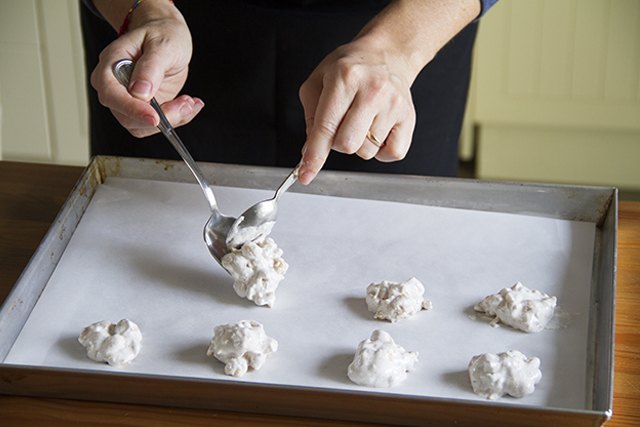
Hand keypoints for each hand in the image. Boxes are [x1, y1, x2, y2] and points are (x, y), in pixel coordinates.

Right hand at [89, 6, 202, 136]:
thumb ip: (151, 67)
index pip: (111, 95)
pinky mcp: (145, 108)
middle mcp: (115, 87)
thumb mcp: (162, 44)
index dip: (131, 109)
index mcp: (110, 65)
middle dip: (161, 117)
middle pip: (127, 117)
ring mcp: (129, 100)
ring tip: (189, 102)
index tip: (154, 117)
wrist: (168, 35)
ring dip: (171, 119)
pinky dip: (177, 119)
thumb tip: (140, 92)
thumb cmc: (162, 33)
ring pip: (142, 126)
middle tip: (185, 104)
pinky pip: (157, 124)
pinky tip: (190, 105)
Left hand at [296, 0, 481, 184]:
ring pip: (367, 151)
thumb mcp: (318, 82)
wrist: (386, 55)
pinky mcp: (409, 118)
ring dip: (360, 143)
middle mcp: (372, 90)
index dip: (315, 155)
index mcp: (345, 77)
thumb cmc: (350, 69)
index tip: (306, 174)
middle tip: (342, 123)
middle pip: (347, 145)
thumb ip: (310, 117)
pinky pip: (391, 154)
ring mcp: (394, 105)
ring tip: (362, 119)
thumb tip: (310, 152)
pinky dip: (381, 150)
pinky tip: (377, 128)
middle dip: (338, 142)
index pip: (326, 126)